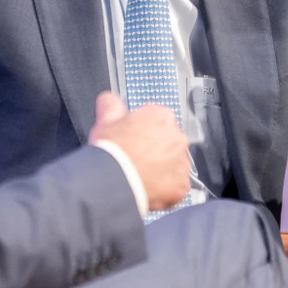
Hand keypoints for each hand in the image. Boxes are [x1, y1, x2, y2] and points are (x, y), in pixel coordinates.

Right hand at [89, 92, 189, 210]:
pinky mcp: (182, 184)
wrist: (115, 181)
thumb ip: (110, 105)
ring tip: (141, 175)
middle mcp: (177, 137)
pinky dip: (165, 188)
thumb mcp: (105, 121)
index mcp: (161, 116)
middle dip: (156, 149)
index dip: (143, 130)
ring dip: (163, 168)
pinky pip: (176, 185)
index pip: (157, 120)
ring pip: (174, 163)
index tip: (134, 139)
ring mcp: (182, 162)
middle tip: (137, 158)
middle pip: (169, 141)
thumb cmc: (112, 151)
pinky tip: (148, 187)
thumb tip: (109, 99)